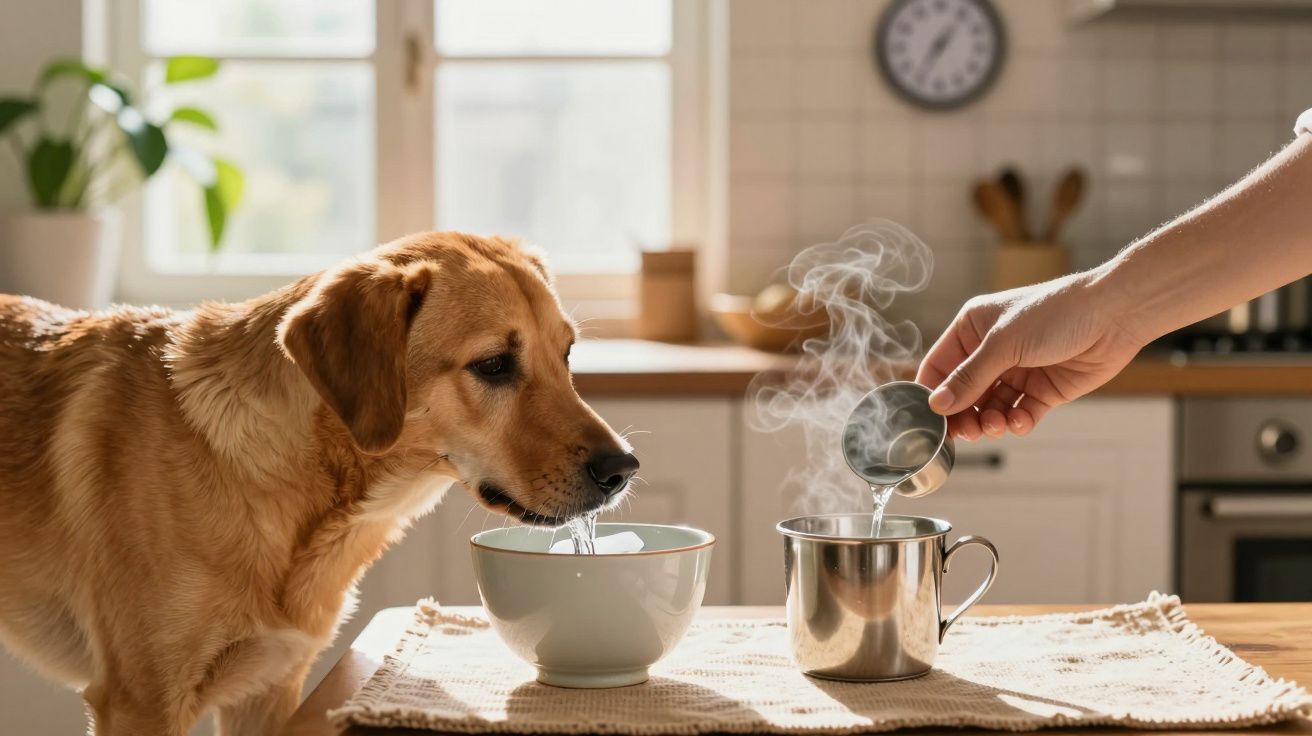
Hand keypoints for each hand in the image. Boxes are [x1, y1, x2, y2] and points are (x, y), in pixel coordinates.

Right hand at [915, 270, 1147, 439]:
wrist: (1114, 315)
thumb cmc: (1055, 314)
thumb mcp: (1003, 344)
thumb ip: (969, 377)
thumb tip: (937, 405)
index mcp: (973, 329)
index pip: (940, 367)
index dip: (933, 395)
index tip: (930, 421)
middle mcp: (992, 351)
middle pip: (964, 394)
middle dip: (964, 415)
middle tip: (968, 433)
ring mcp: (1018, 371)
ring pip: (990, 407)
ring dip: (989, 421)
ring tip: (995, 426)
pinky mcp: (1043, 389)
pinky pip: (1020, 413)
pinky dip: (1016, 423)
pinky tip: (1018, 423)